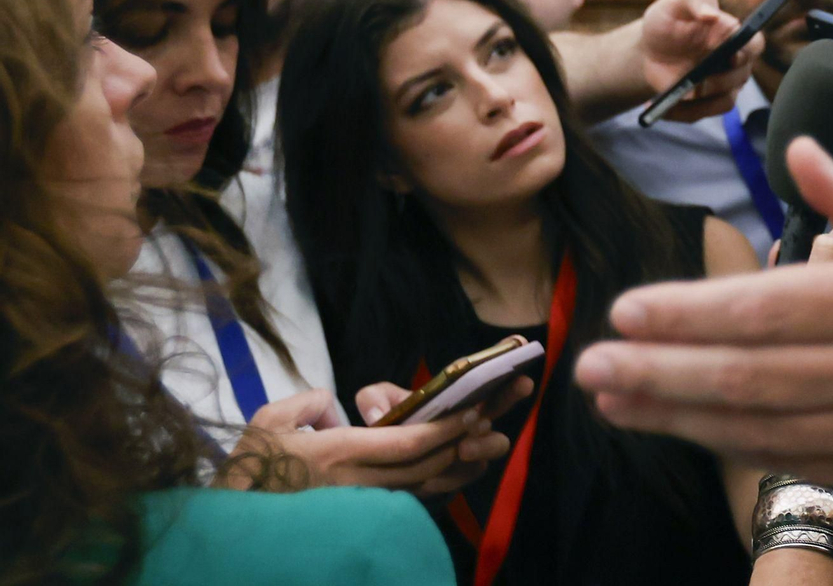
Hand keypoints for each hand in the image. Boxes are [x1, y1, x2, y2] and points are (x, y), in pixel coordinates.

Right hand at [231, 382, 526, 495]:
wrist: (231, 528)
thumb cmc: (247, 470)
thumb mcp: (268, 423)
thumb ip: (308, 405)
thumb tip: (335, 407)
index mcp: (339, 455)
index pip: (406, 443)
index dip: (445, 428)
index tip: (474, 411)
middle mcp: (357, 484)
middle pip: (426, 466)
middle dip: (466, 442)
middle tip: (499, 421)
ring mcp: (360, 506)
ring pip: (424, 488)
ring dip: (461, 467)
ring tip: (492, 445)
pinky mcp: (360, 518)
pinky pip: (409, 502)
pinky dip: (439, 486)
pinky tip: (459, 471)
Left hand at [574, 138, 832, 493]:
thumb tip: (797, 153)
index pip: (770, 307)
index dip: (693, 313)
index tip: (632, 310)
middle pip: (747, 373)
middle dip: (660, 371)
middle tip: (591, 363)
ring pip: (755, 423)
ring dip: (676, 414)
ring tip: (612, 399)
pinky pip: (786, 458)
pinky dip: (727, 445)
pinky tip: (680, 429)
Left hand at [640, 0, 763, 121]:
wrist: (650, 47)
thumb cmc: (668, 19)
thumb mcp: (676, 3)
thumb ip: (695, 0)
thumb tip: (711, 15)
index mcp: (732, 34)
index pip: (754, 44)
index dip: (747, 52)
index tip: (731, 56)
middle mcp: (734, 61)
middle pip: (742, 76)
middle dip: (721, 80)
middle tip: (697, 78)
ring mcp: (723, 84)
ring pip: (726, 100)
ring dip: (702, 100)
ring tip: (674, 95)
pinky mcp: (706, 101)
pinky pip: (704, 113)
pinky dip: (683, 112)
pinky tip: (663, 107)